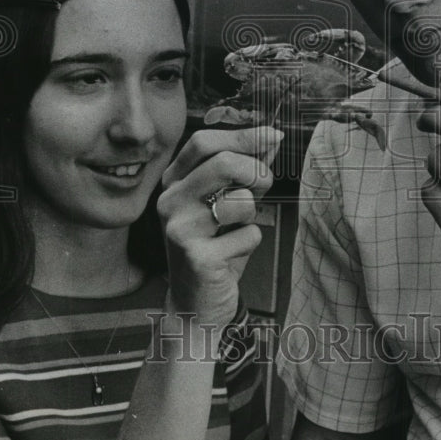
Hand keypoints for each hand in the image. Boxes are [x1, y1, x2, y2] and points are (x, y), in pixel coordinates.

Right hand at [157, 126, 282, 327]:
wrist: (194, 303)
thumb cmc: (213, 246)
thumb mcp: (226, 202)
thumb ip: (245, 170)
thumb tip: (271, 138)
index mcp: (174, 182)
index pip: (203, 142)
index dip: (242, 137)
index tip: (272, 136)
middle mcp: (169, 201)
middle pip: (222, 163)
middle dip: (256, 171)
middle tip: (266, 184)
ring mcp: (180, 229)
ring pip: (240, 201)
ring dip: (252, 214)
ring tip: (237, 228)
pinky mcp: (197, 257)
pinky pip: (248, 235)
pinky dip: (250, 243)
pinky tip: (231, 255)